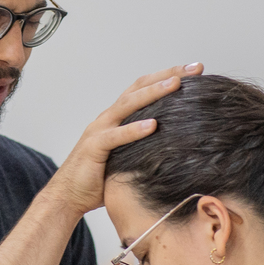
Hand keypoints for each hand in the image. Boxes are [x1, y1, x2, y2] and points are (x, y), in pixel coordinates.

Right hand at [47, 63, 203, 215]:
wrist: (68, 196)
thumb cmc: (100, 179)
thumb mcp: (130, 158)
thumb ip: (148, 147)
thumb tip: (182, 147)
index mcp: (118, 118)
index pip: (145, 88)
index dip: (169, 76)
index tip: (196, 71)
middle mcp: (109, 118)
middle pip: (139, 88)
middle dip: (168, 75)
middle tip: (194, 68)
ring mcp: (99, 129)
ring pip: (128, 105)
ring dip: (153, 93)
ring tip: (176, 84)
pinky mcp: (94, 147)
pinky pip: (116, 136)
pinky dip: (134, 129)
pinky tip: (153, 125)